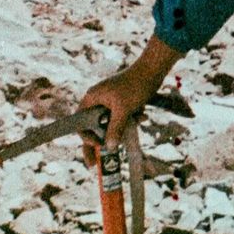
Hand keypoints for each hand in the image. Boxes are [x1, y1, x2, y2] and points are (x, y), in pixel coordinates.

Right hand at [78, 35, 179, 167]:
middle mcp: (97, 101)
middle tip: (95, 163)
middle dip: (102, 140)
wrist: (152, 69)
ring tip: (138, 120)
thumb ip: (115, 129)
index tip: (99, 146)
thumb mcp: (124, 110)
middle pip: (93, 127)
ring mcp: (109, 102)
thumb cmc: (135, 86)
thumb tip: (109, 148)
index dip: (87, 137)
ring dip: (122, 128)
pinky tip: (143, 116)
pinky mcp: (121, 103)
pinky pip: (121, 118)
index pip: (81, 124)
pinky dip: (130, 121)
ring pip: (110, 124)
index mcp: (91, 99)